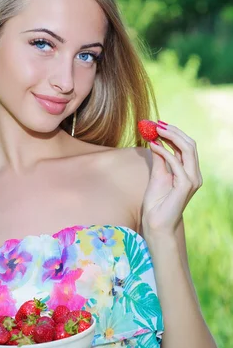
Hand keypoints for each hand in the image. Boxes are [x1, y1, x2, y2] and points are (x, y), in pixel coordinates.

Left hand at [143, 121, 202, 235]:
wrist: (156, 223)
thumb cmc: (156, 202)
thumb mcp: (158, 175)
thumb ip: (160, 159)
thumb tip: (155, 141)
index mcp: (190, 172)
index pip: (187, 146)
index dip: (174, 133)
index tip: (159, 124)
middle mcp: (194, 175)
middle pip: (190, 144)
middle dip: (173, 131)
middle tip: (157, 123)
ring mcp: (192, 180)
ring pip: (187, 150)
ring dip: (170, 137)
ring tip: (155, 130)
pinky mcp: (185, 185)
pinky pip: (175, 162)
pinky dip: (164, 151)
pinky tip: (153, 145)